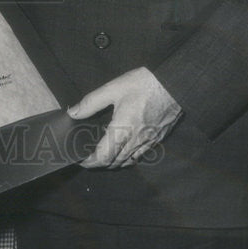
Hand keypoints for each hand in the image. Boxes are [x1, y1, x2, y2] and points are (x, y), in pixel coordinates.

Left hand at [68, 67, 182, 168]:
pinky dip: (128, 158)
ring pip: (128, 161)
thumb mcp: (113, 88)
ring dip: (114, 162)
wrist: (174, 84)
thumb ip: (91, 102)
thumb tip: (73, 112)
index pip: (104, 156)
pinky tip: (123, 150)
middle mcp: (136, 140)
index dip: (91, 161)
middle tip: (88, 158)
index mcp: (123, 129)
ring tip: (103, 156)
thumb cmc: (143, 84)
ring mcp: (148, 142)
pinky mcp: (157, 139)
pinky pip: (140, 156)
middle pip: (115, 162)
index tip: (81, 159)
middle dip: (100, 164)